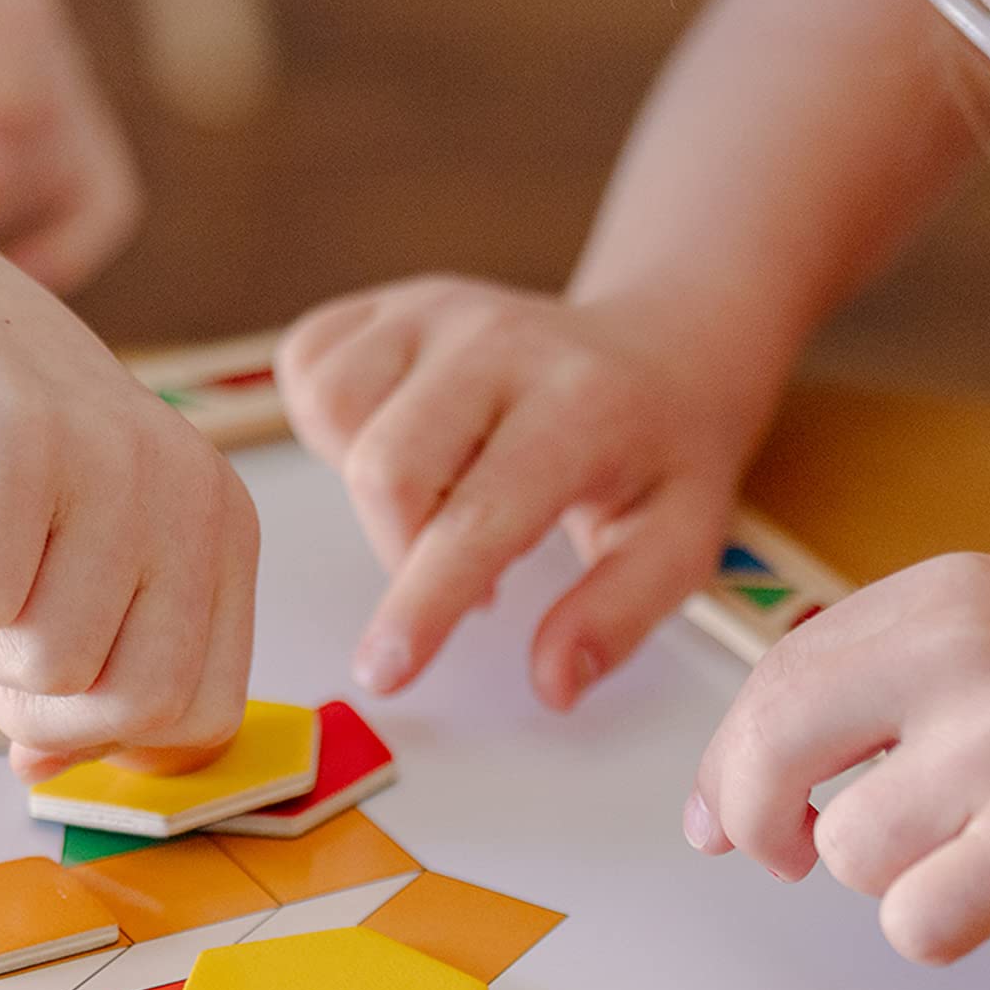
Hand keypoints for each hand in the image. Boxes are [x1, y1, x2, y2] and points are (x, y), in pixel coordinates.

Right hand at [0, 179, 254, 777]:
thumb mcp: (59, 580)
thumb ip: (82, 684)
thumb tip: (53, 769)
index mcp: (221, 532)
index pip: (205, 717)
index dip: (109, 734)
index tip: (45, 683)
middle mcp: (190, 492)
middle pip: (137, 707)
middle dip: (37, 705)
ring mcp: (111, 459)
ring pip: (50, 666)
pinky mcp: (12, 438)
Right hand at [278, 278, 751, 709]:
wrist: (659, 352)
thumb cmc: (663, 458)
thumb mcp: (680, 547)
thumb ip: (617, 617)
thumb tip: (552, 686)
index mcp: (581, 405)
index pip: (480, 515)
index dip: (424, 601)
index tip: (384, 672)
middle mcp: (499, 341)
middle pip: (387, 469)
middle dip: (402, 554)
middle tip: (470, 575)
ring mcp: (436, 309)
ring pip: (334, 411)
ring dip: (369, 489)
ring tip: (441, 501)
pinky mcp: (388, 304)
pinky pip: (309, 368)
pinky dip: (333, 427)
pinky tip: (406, 448)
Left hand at [684, 553, 989, 964]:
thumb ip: (884, 696)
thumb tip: (733, 785)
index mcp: (951, 595)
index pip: (780, 672)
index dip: (731, 760)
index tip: (720, 816)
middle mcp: (969, 648)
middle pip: (774, 741)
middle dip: (758, 817)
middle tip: (785, 857)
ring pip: (848, 849)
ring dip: (899, 880)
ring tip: (988, 856)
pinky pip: (913, 920)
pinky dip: (948, 933)